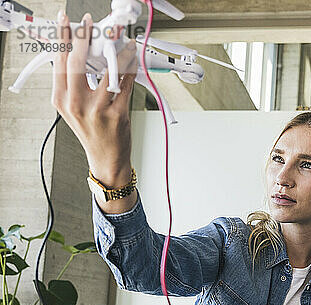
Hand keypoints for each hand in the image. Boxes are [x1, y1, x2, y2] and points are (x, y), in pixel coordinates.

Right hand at [51, 11, 137, 186]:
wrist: (106, 159)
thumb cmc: (92, 132)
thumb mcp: (73, 108)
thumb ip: (73, 83)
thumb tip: (82, 51)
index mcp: (61, 100)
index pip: (58, 61)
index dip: (63, 37)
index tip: (67, 19)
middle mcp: (76, 104)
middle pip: (76, 62)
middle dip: (83, 37)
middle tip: (90, 22)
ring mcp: (97, 110)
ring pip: (104, 71)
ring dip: (114, 50)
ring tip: (118, 36)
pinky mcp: (117, 115)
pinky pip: (125, 85)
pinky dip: (129, 68)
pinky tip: (131, 57)